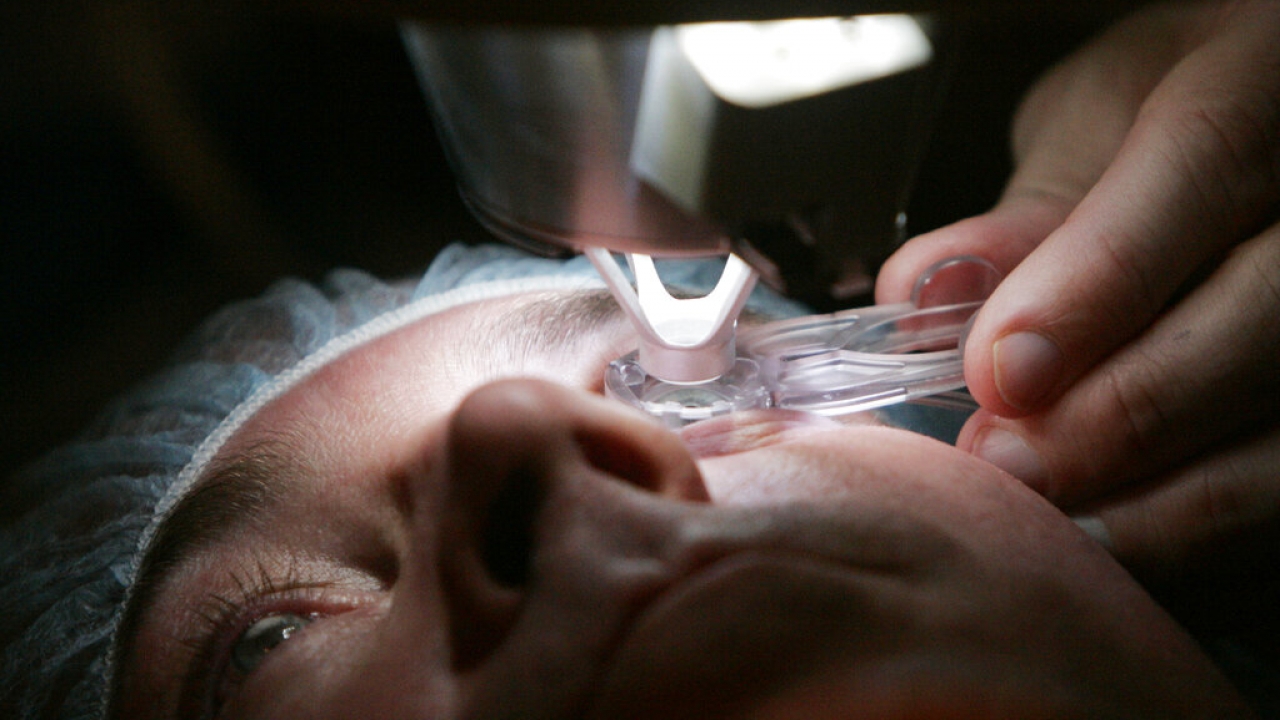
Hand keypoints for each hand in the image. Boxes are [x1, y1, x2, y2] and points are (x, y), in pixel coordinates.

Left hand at [876, 1, 1279, 583]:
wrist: (1251, 124)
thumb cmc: (1167, 118)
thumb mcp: (1088, 129)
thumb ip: (1021, 217)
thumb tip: (923, 295)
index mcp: (1263, 77)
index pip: (1203, 164)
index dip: (1098, 281)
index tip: (1000, 373)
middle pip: (1263, 312)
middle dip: (1125, 410)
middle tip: (1006, 463)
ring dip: (1167, 493)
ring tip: (1050, 519)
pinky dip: (1200, 524)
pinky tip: (1117, 535)